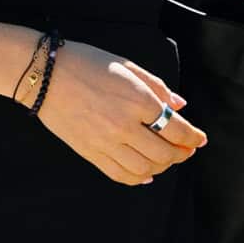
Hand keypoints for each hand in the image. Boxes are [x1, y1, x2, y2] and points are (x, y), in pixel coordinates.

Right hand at [32, 39, 208, 185]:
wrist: (44, 75)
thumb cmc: (86, 63)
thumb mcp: (127, 66)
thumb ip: (157, 87)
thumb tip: (179, 106)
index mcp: (137, 99)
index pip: (177, 129)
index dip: (193, 138)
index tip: (199, 140)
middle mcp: (124, 125)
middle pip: (165, 153)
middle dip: (181, 154)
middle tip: (185, 150)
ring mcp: (106, 142)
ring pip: (145, 169)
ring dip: (162, 168)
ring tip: (165, 160)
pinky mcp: (90, 153)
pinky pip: (120, 175)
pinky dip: (137, 179)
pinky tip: (145, 174)